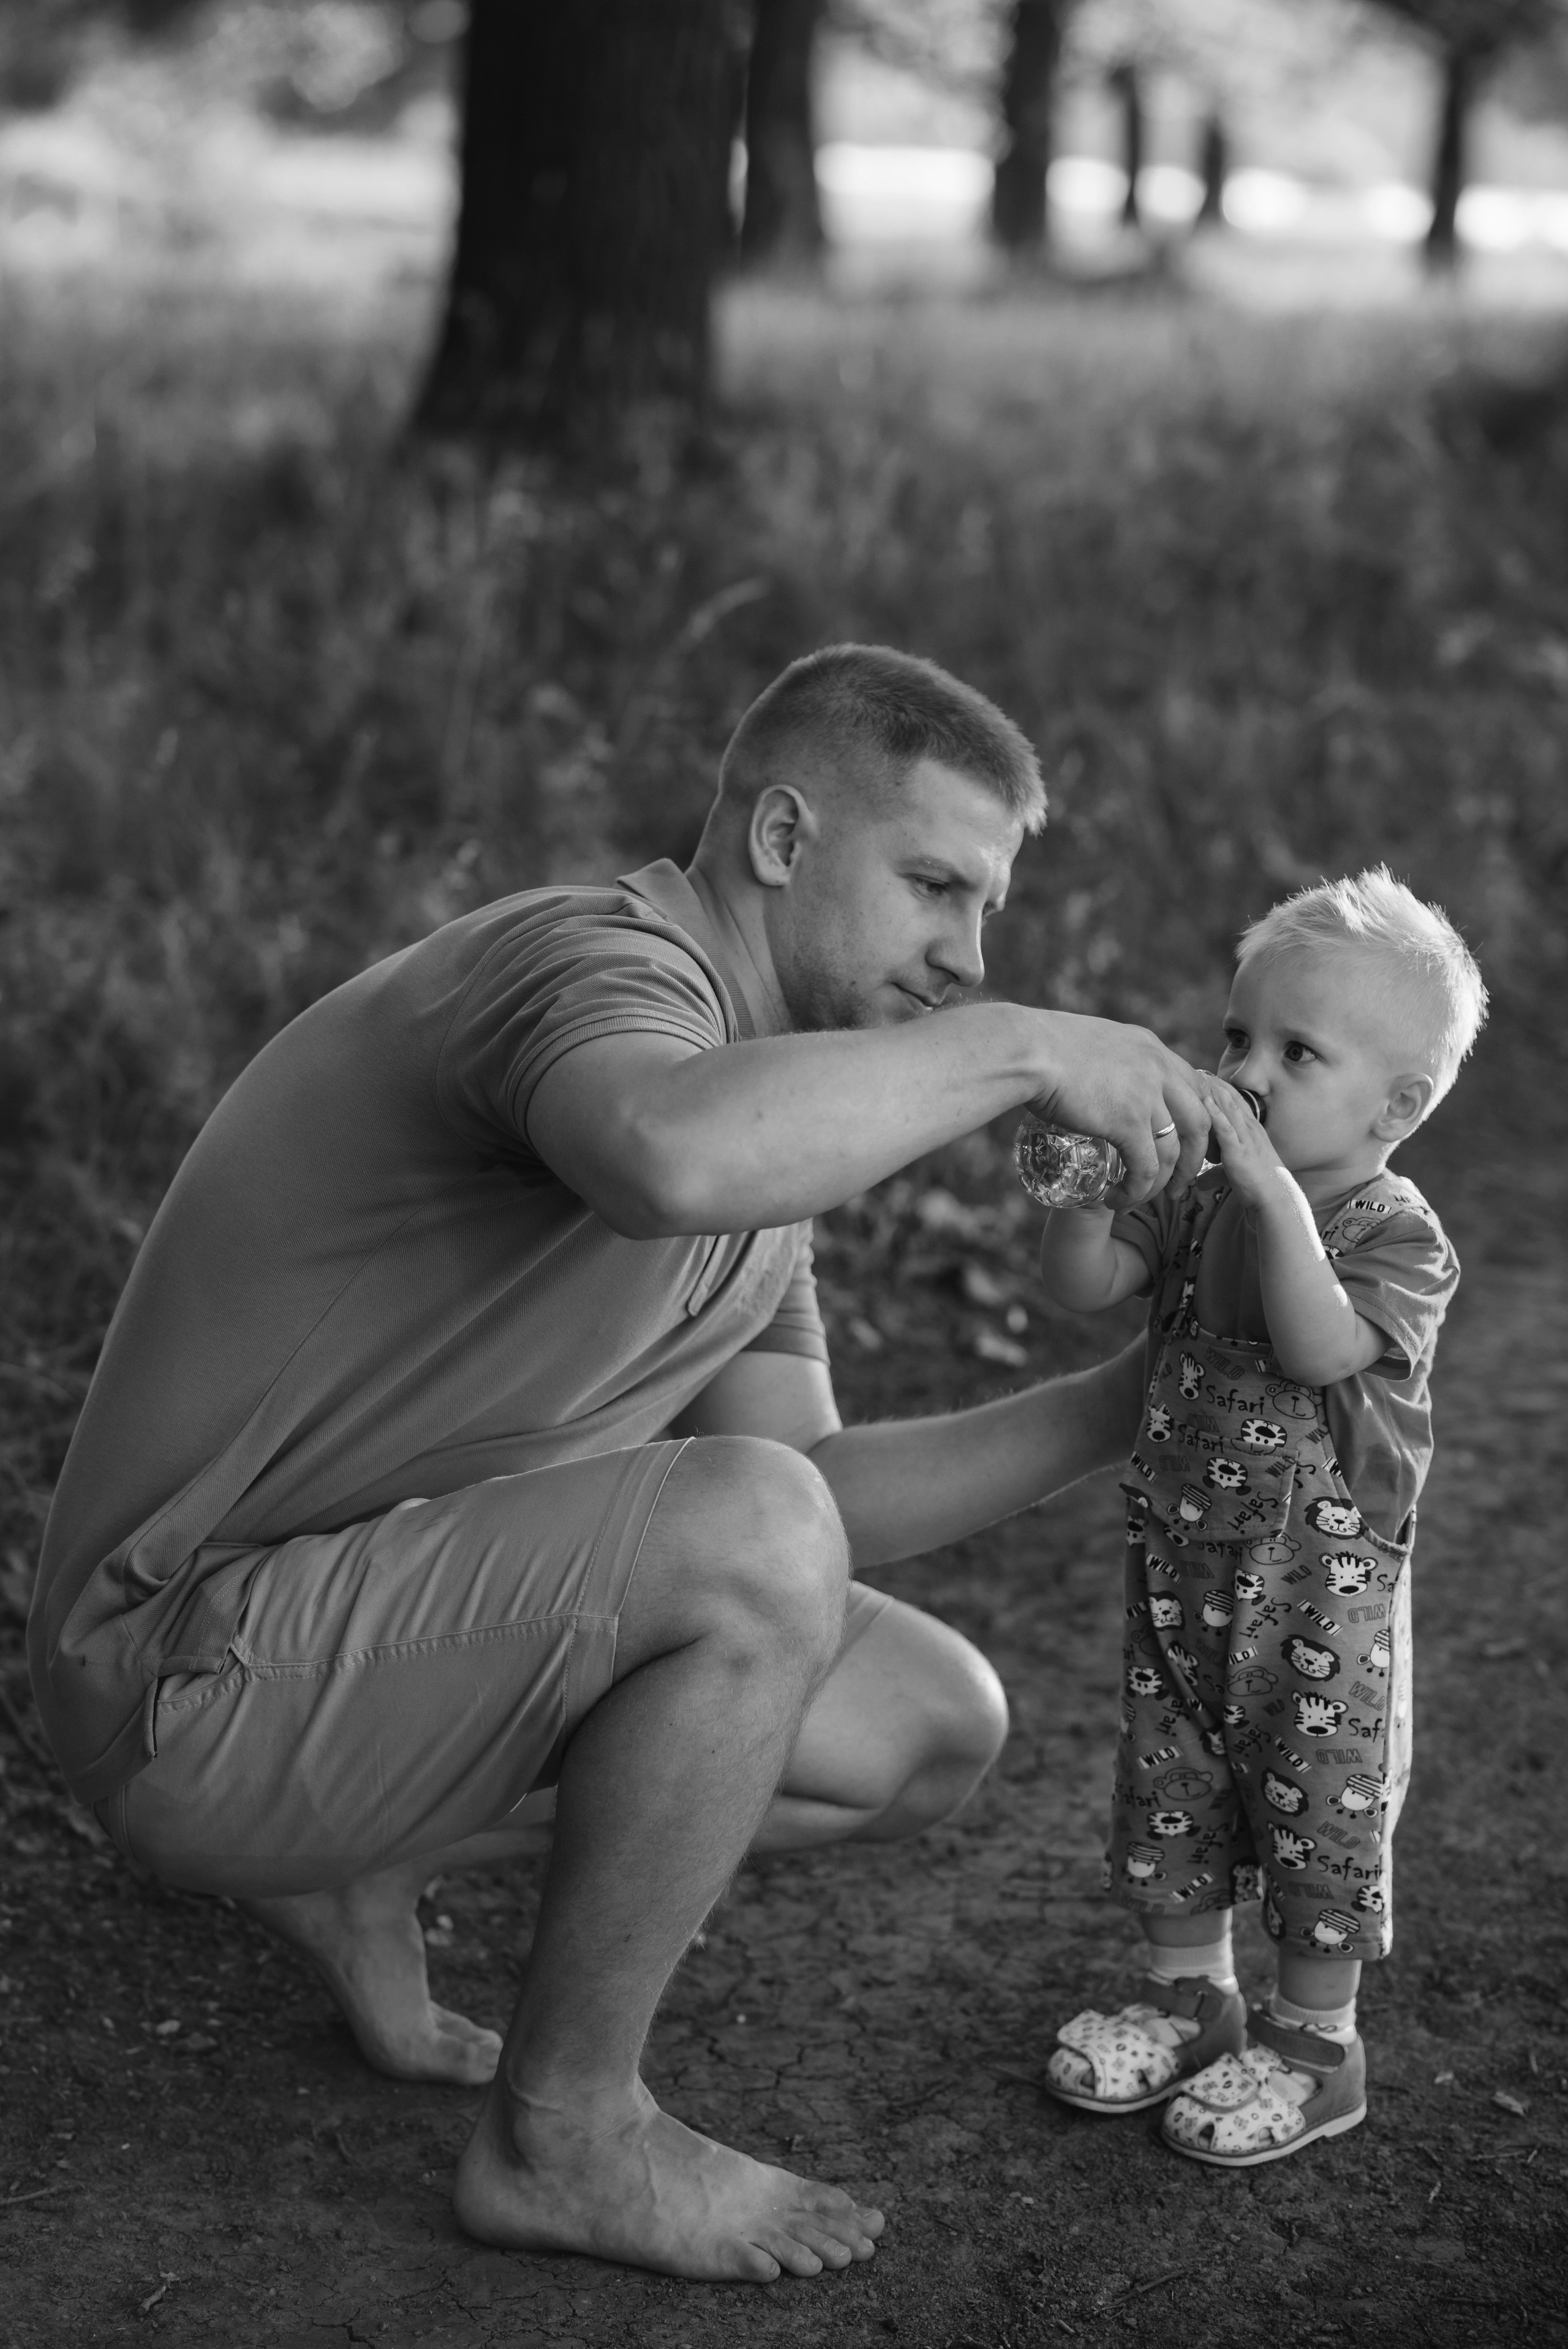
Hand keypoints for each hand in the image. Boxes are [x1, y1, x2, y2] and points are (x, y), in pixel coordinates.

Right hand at [1028, 1014, 1210, 1203]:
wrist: (1026, 1050)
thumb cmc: (1040, 1046)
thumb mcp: (1092, 1045)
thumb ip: (1110, 1064)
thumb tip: (1101, 1083)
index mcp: (1151, 1048)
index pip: (1195, 1086)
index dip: (1199, 1120)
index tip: (1192, 1145)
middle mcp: (1158, 1068)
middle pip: (1200, 1121)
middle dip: (1195, 1159)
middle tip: (1182, 1182)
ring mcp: (1146, 1095)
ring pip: (1173, 1151)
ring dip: (1163, 1183)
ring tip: (1145, 1200)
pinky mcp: (1128, 1121)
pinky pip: (1145, 1168)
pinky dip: (1136, 1191)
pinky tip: (1117, 1201)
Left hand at [1205, 1076, 1285, 1207]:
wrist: (1275, 1198)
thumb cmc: (1256, 1186)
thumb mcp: (1233, 1174)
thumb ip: (1215, 1174)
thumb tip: (1199, 1182)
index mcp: (1250, 1130)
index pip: (1234, 1101)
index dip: (1219, 1087)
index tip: (1203, 1075)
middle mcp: (1249, 1128)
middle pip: (1230, 1098)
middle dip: (1212, 1082)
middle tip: (1194, 1067)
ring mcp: (1245, 1138)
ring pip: (1228, 1107)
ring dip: (1212, 1090)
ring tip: (1196, 1075)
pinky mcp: (1239, 1151)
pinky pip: (1226, 1128)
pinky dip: (1215, 1113)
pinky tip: (1204, 1101)